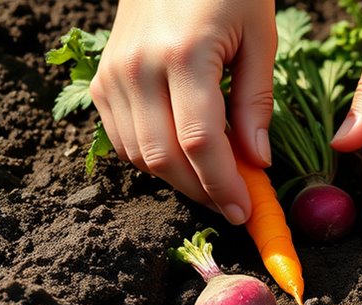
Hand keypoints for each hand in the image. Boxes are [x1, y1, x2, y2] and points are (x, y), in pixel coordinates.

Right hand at [90, 0, 275, 223]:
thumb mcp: (259, 37)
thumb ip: (255, 101)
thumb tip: (257, 163)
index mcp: (184, 55)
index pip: (201, 143)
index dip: (224, 185)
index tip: (246, 211)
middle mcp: (138, 68)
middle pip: (165, 158)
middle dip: (202, 192)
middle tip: (234, 204)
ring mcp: (113, 76)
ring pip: (140, 157)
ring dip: (178, 180)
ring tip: (214, 182)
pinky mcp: (102, 82)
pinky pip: (123, 141)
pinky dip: (154, 160)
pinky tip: (185, 157)